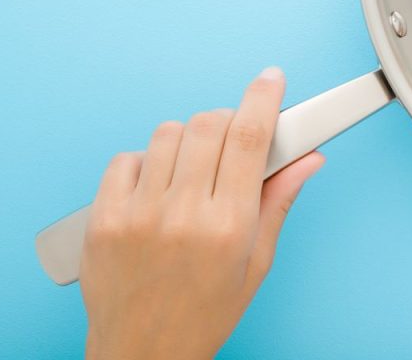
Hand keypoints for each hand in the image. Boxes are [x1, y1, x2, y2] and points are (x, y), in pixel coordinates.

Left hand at [80, 67, 323, 359]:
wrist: (142, 355)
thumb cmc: (203, 313)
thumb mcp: (256, 262)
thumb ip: (280, 201)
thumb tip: (309, 158)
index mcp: (229, 226)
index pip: (251, 138)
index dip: (264, 98)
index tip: (271, 79)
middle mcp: (183, 214)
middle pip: (209, 124)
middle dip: (228, 120)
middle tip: (233, 138)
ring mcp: (138, 214)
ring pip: (168, 133)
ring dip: (188, 139)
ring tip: (192, 170)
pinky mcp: (103, 218)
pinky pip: (126, 158)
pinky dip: (146, 162)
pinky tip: (156, 188)